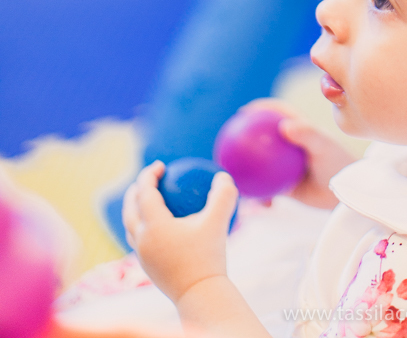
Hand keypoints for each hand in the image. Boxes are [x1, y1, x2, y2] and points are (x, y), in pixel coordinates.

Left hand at [122, 161, 237, 303]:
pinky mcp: (147, 268)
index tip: (161, 165)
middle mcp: (142, 240)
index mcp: (154, 226)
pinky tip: (160, 227)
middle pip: (130, 209)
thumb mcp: (219, 222)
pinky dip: (143, 227)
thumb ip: (223, 195)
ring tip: (148, 202)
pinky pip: (139, 241)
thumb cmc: (209, 257)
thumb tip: (222, 175)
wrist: (199, 295)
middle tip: (150, 180)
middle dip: (135, 191)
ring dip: (135, 210)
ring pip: (131, 227)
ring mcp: (142, 256)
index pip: (144, 193)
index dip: (149, 175)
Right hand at [240, 99, 355, 209]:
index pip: (276, 113)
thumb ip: (307, 135)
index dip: (260, 109)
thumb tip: (284, 125)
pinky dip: (261, 197)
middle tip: (229, 146)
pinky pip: (266, 190)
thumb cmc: (338, 164)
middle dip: (243, 141)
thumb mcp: (323, 147)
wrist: (345, 195)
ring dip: (246, 173)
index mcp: (298, 129)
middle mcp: (288, 146)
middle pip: (261, 139)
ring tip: (236, 180)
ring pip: (259, 167)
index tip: (244, 112)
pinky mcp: (284, 186)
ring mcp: (284, 166)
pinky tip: (260, 206)